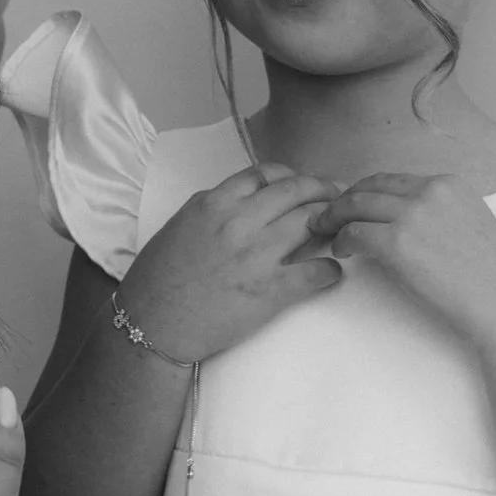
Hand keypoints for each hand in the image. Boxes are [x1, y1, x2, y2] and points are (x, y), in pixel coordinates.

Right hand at [117, 162, 342, 364]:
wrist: (155, 322)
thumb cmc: (161, 277)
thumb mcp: (181, 224)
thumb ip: (213, 208)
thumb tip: (243, 200)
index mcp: (214, 203)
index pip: (264, 174)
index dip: (291, 176)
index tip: (303, 184)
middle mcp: (238, 222)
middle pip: (295, 192)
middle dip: (323, 191)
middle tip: (338, 199)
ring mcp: (257, 255)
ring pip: (310, 223)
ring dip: (332, 223)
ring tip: (340, 229)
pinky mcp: (271, 290)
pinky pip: (316, 272)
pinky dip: (331, 270)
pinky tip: (333, 272)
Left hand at [309, 173, 495, 347]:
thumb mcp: (475, 229)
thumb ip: (443, 216)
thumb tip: (410, 224)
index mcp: (450, 185)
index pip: (393, 180)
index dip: (367, 191)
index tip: (354, 206)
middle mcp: (430, 191)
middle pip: (369, 187)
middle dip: (343, 200)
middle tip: (327, 216)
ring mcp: (413, 215)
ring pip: (355, 205)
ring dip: (334, 218)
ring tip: (324, 232)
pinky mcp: (398, 243)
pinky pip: (354, 233)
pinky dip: (342, 240)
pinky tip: (341, 251)